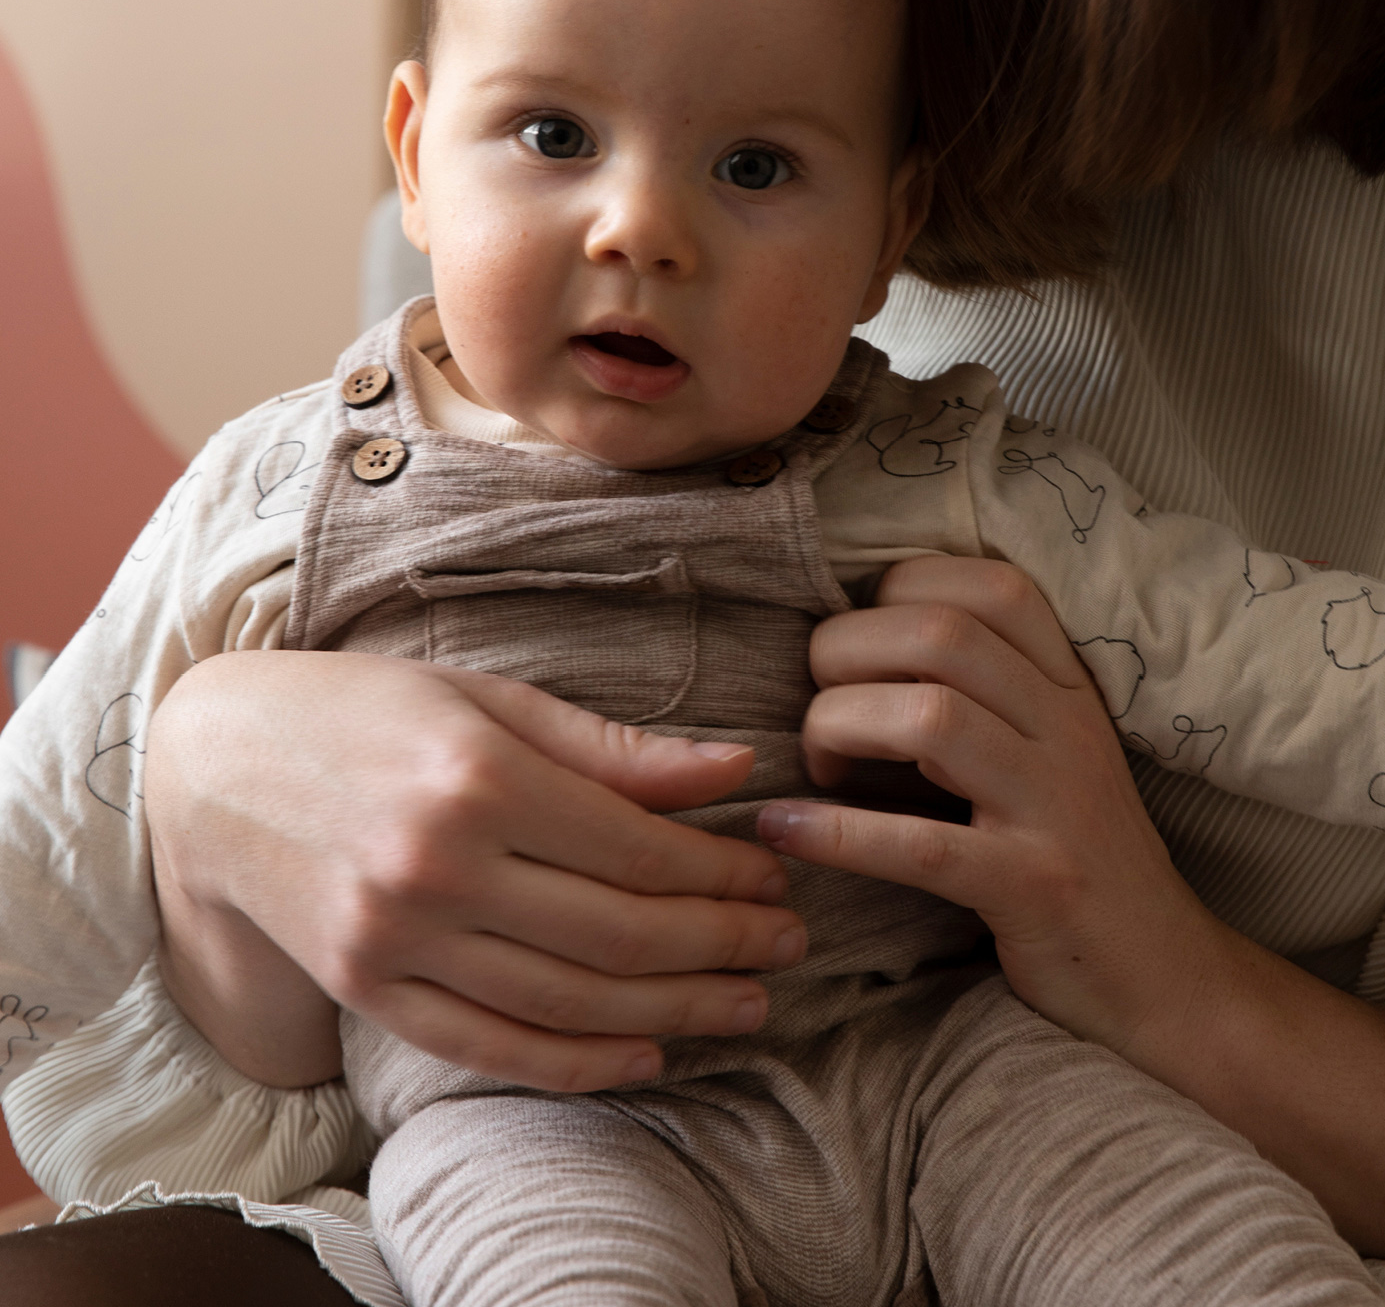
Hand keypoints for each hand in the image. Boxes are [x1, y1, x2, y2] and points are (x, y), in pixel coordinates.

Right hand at [147, 652, 804, 1092]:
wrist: (218, 765)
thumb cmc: (367, 710)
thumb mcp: (490, 699)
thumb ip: (613, 747)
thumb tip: (736, 768)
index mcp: (478, 777)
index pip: (639, 850)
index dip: (722, 873)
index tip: (774, 876)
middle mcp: (439, 867)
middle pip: (619, 932)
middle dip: (722, 943)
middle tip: (787, 942)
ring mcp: (398, 941)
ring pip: (570, 1000)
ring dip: (676, 1010)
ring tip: (747, 1002)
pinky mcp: (368, 992)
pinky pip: (492, 1047)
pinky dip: (578, 1063)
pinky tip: (647, 1053)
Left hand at [758, 554, 1215, 1049]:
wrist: (1166, 979)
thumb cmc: (1073, 855)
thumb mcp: (1047, 753)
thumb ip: (986, 693)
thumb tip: (858, 642)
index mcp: (1068, 688)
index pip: (987, 585)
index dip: (898, 591)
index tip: (854, 643)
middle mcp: (1068, 729)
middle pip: (940, 634)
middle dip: (844, 652)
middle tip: (816, 709)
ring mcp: (1057, 806)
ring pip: (932, 718)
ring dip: (839, 727)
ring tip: (815, 768)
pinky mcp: (1037, 887)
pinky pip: (923, 846)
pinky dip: (838, 833)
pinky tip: (784, 829)